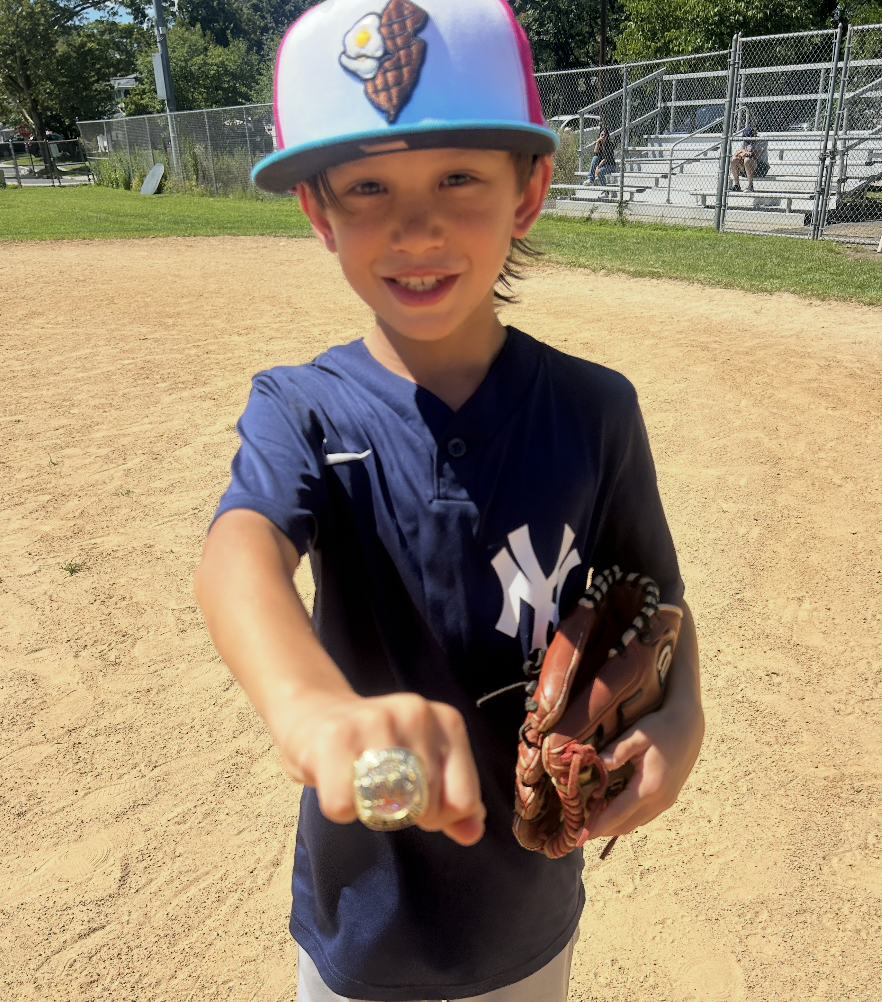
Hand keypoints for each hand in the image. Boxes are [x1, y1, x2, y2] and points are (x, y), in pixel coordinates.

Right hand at [281, 692, 485, 845]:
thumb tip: (472, 832)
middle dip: (405, 815)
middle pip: (427, 807)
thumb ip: (455, 800)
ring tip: (360, 782)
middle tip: (383, 792)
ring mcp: (376, 719)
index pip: (462, 800)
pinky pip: (345, 806)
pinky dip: (340, 808)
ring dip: (371, 811)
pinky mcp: (335, 735)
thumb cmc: (380, 749)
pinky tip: (336, 779)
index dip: (440, 816)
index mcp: (447, 720)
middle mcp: (417, 712)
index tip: (417, 800)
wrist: (319, 716)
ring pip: (389, 807)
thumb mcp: (427, 766)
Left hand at [585, 700, 703, 839]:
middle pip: (626, 825)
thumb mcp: (638, 734)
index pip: (618, 814)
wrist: (689, 724)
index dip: (597, 825)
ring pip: (636, 823)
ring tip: (590, 821)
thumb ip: (618, 750)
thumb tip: (599, 764)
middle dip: (601, 830)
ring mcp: (666, 801)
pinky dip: (626, 818)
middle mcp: (660, 800)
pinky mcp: (669, 798)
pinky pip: (644, 816)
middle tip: (578, 829)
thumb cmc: (661, 726)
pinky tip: (612, 811)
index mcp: (649, 787)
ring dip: (613, 826)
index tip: (579, 834)